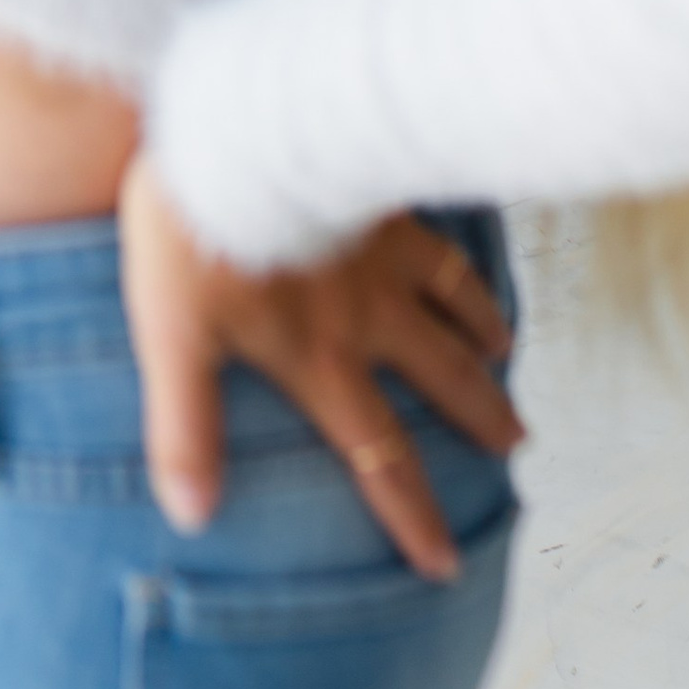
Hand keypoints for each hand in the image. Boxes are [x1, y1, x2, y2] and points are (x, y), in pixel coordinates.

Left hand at [117, 152, 522, 579]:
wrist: (228, 126)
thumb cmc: (192, 235)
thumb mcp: (171, 338)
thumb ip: (184, 428)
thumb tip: (190, 517)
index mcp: (320, 357)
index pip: (379, 456)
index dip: (412, 516)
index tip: (446, 562)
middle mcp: (368, 312)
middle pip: (442, 377)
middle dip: (481, 416)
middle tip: (516, 443)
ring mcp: (381, 248)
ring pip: (454, 297)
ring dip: (484, 328)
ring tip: (504, 346)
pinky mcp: (376, 190)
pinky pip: (436, 226)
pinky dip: (461, 243)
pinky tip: (465, 235)